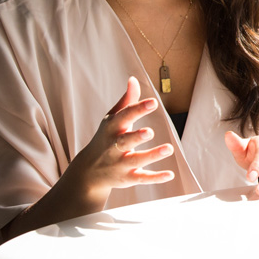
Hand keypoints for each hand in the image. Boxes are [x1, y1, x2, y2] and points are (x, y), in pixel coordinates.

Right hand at [63, 77, 175, 199]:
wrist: (88, 171)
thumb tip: (134, 79)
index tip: (153, 102)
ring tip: (169, 148)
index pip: (124, 117)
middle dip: (136, 136)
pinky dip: (155, 177)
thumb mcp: (112, 119)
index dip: (138, 109)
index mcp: (112, 129)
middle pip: (125, 141)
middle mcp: (114, 147)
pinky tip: (170, 174)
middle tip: (150, 132)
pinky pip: (142, 178)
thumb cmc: (105, 138)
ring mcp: (120, 164)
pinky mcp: (127, 178)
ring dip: (152, 155)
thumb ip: (126, 101)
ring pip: (136, 160)